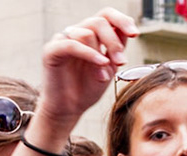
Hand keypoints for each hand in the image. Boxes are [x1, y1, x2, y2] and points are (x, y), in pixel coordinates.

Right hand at [39, 8, 136, 127]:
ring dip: (101, 54)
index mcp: (92, 34)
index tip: (134, 34)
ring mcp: (63, 39)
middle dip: (114, 42)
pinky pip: (71, 44)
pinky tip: (101, 64)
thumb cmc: (88, 89)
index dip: (122, 20)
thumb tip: (128, 32)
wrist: (69, 108)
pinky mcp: (51, 50)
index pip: (107, 15)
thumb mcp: (109, 69)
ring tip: (104, 76)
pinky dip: (89, 53)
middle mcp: (77, 32)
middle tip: (121, 62)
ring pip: (86, 33)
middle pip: (99, 22)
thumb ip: (116, 50)